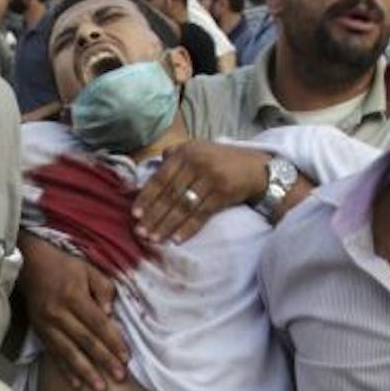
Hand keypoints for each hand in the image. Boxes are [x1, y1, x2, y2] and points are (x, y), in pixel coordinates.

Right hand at [20, 235, 128, 390]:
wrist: (31, 265)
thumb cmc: (65, 267)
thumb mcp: (89, 269)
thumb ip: (103, 289)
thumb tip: (111, 313)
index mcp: (74, 296)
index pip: (98, 323)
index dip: (113, 341)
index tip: (126, 358)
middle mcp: (59, 314)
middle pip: (85, 341)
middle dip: (104, 361)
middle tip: (119, 378)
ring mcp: (47, 325)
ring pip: (69, 352)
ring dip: (85, 372)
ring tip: (100, 388)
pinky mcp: (39, 333)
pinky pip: (53, 355)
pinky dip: (64, 370)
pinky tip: (76, 384)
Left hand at [133, 144, 270, 244]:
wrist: (255, 168)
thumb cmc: (220, 161)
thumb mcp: (196, 151)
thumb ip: (173, 158)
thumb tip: (149, 172)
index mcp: (184, 152)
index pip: (160, 178)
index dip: (146, 198)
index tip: (135, 215)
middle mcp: (195, 162)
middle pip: (169, 194)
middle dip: (153, 216)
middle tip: (140, 233)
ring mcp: (210, 177)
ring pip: (183, 206)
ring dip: (167, 225)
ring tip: (154, 239)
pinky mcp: (222, 192)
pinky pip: (201, 214)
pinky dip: (188, 228)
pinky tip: (176, 239)